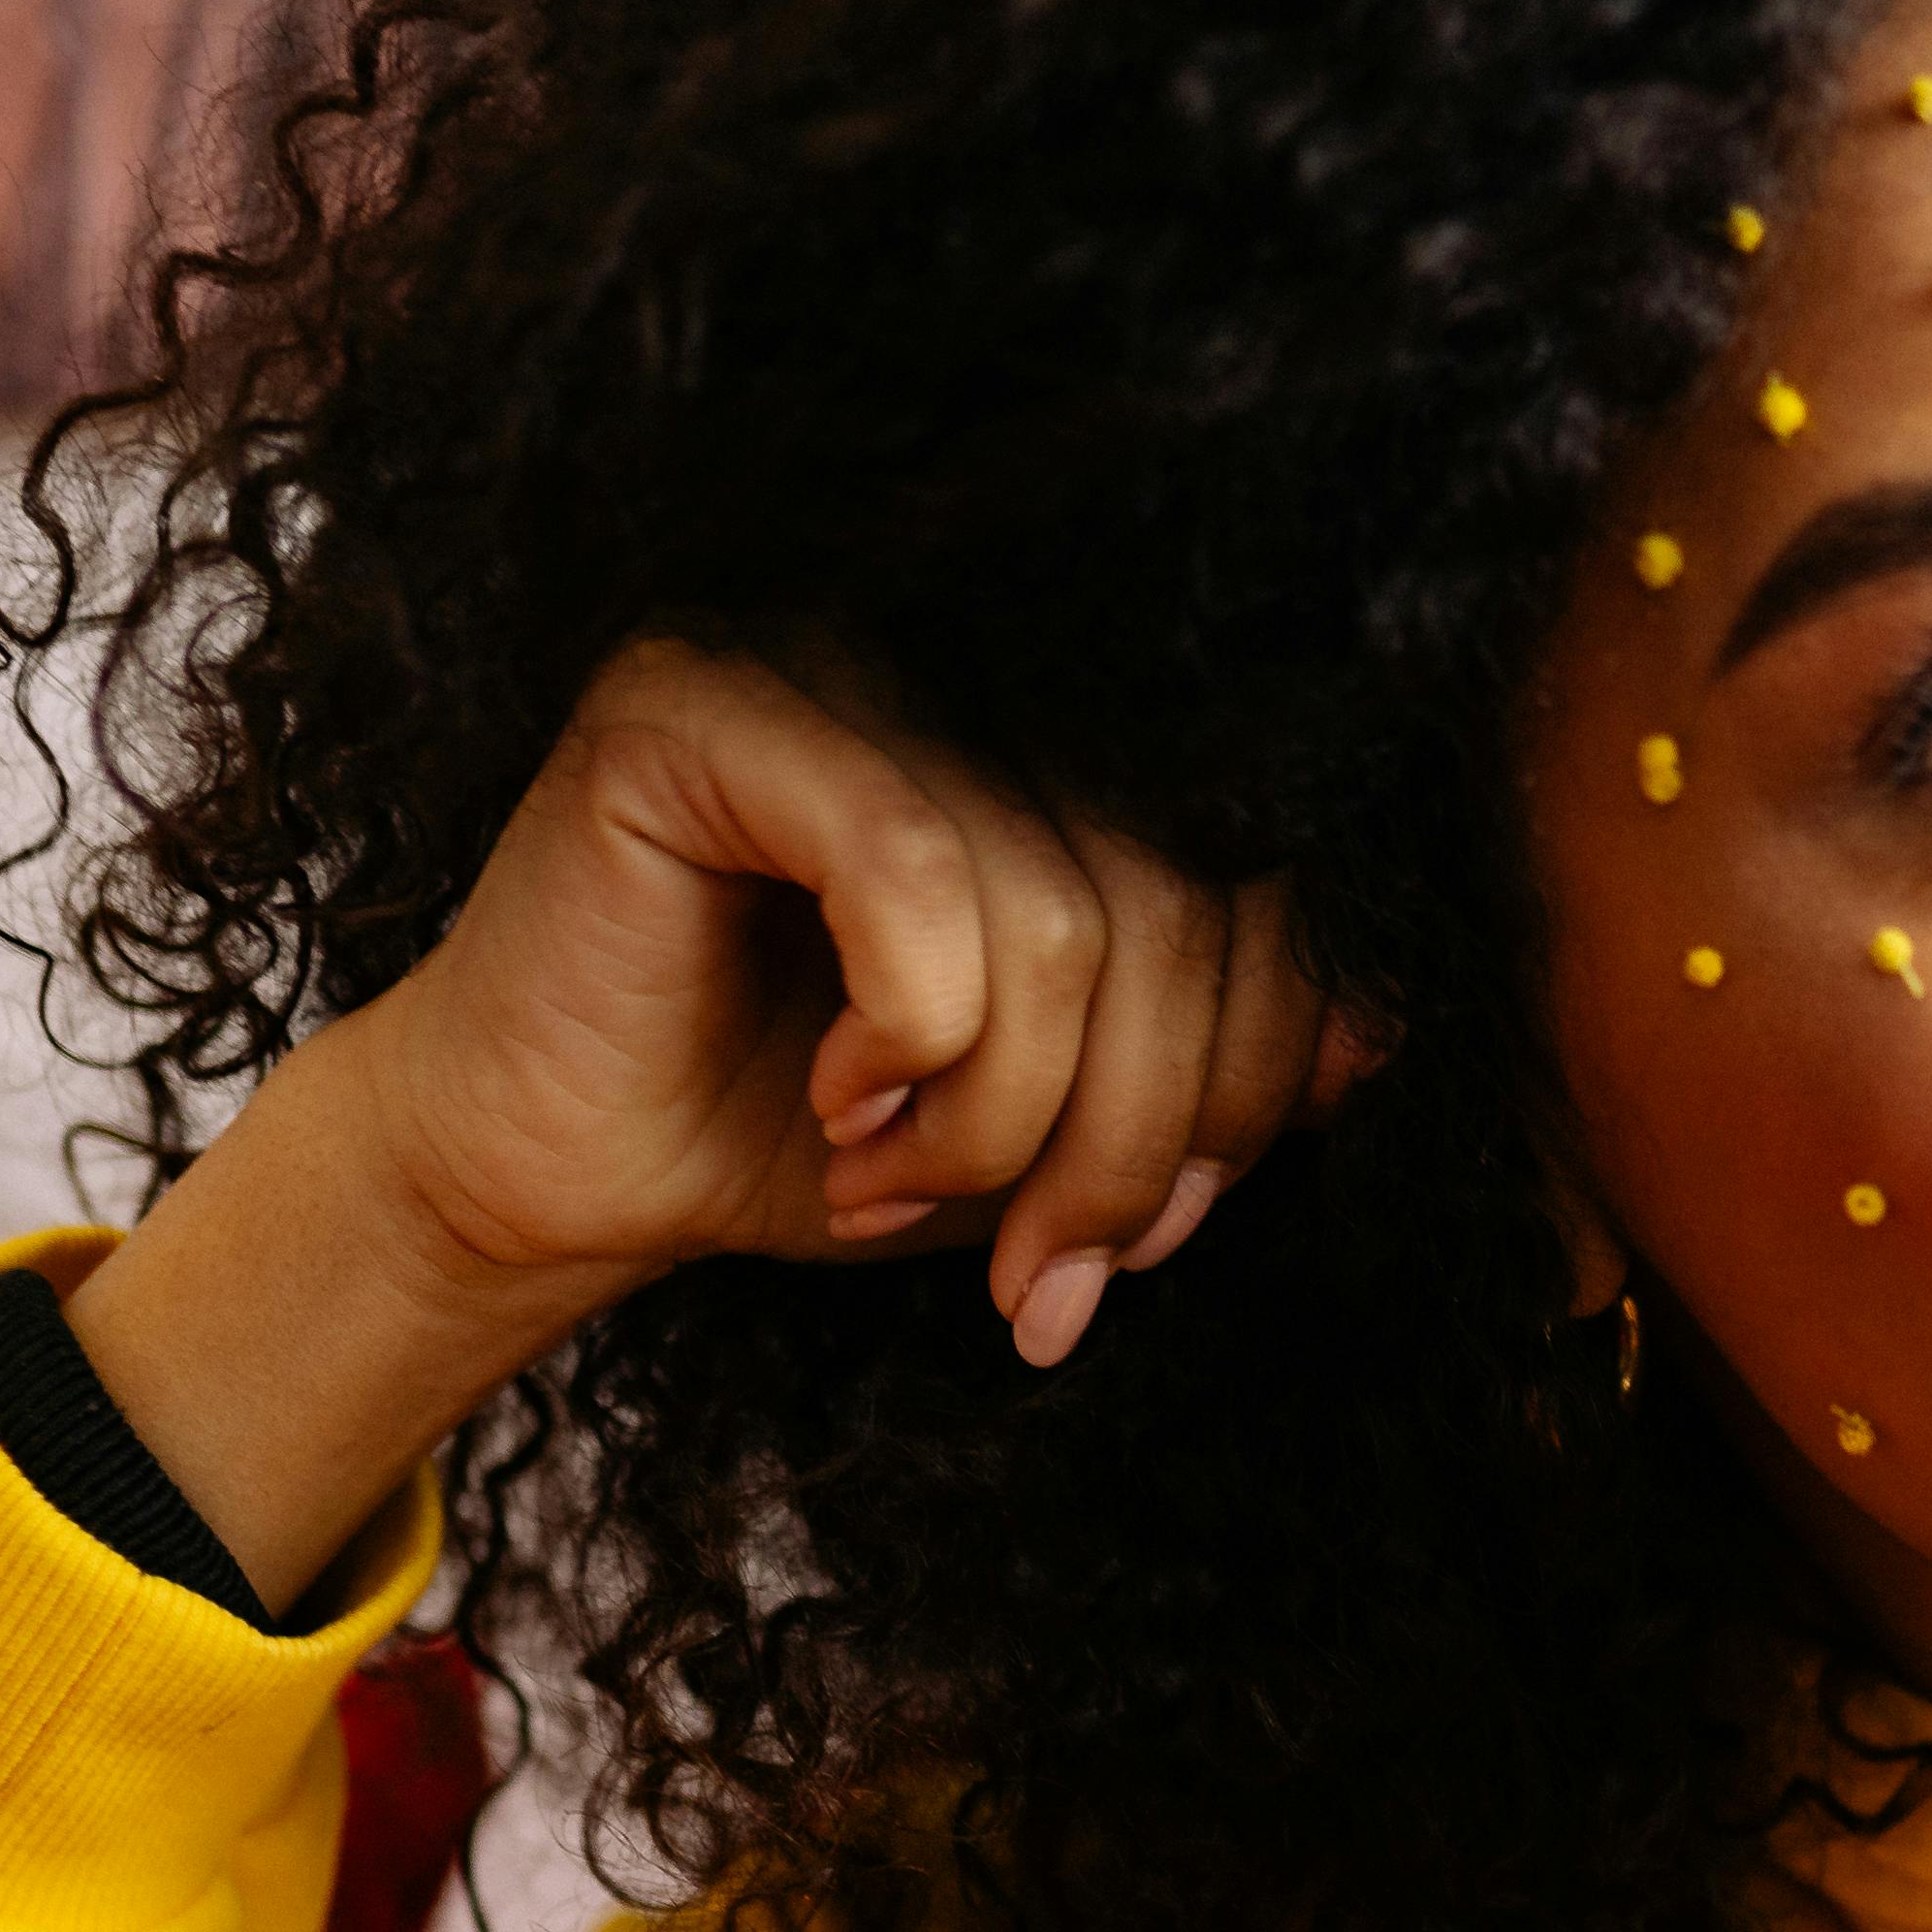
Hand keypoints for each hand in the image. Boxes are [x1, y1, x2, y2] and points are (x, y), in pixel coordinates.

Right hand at [73, 640, 1371, 1612]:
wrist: (559, 1176)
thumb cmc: (802, 1136)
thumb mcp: (1053, 1123)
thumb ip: (1206, 1066)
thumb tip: (1371, 1041)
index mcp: (1070, 749)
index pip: (1265, 879)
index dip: (1252, 1083)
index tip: (1148, 1245)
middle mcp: (969, 671)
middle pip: (1186, 898)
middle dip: (1140, 1136)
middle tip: (1045, 1273)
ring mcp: (837, 658)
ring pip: (1066, 913)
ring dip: (1003, 1120)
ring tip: (901, 1181)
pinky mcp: (708, 699)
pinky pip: (913, 866)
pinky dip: (909, 1036)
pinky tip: (844, 1102)